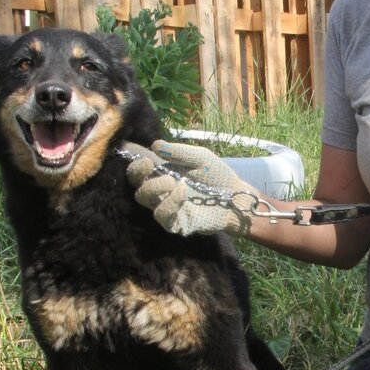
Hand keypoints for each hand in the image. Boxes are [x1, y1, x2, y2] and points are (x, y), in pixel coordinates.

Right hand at [122, 140, 258, 236]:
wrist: (236, 198)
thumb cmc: (217, 176)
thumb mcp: (200, 157)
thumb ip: (179, 152)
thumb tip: (155, 145)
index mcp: (163, 173)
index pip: (140, 167)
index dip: (133, 159)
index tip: (133, 150)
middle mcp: (161, 191)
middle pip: (136, 184)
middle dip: (137, 172)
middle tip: (149, 164)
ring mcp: (167, 207)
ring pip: (144, 199)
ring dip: (154, 187)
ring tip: (173, 181)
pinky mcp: (177, 223)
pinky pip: (162, 216)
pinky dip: (169, 203)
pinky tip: (182, 193)